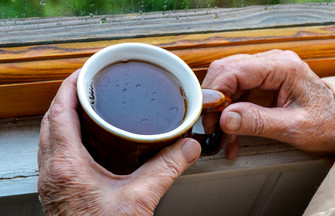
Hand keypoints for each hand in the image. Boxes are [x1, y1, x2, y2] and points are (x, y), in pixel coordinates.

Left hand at [38, 70, 200, 214]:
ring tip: (84, 105)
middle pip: (51, 120)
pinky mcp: (59, 188)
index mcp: (66, 166)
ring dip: (64, 116)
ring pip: (49, 136)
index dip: (68, 87)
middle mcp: (53, 170)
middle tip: (86, 85)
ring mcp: (53, 180)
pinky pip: (55, 151)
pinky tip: (84, 138)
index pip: (59, 113)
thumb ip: (166, 169)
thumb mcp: (140, 200)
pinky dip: (65, 135)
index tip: (83, 73)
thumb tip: (187, 147)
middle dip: (66, 97)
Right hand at [202, 50, 334, 157]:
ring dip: (220, 109)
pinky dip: (230, 113)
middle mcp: (271, 63)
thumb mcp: (293, 126)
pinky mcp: (262, 83)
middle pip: (226, 71)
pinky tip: (232, 134)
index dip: (215, 92)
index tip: (207, 115)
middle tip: (210, 125)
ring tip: (222, 135)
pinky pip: (237, 93)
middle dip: (214, 100)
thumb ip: (258, 122)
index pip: (235, 70)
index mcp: (282, 67)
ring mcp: (266, 71)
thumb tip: (225, 119)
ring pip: (227, 82)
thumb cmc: (325, 122)